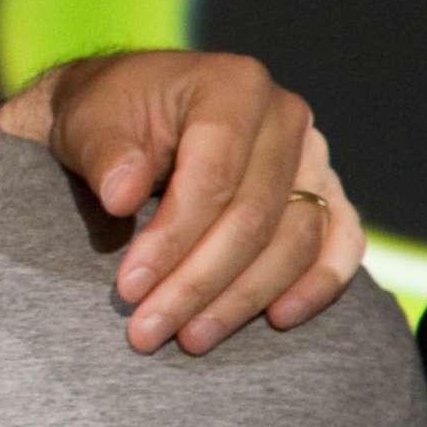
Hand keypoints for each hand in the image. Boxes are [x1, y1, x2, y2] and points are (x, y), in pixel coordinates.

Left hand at [0, 52, 363, 353]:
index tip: (129, 289)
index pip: (214, 179)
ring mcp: (312, 156)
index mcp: (233, 87)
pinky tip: (278, 319)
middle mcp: (285, 117)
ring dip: (244, 298)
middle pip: (254, 218)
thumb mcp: (87, 123)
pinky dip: (317, 283)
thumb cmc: (104, 116)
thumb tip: (123, 197)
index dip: (173, 240)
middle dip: (199, 283)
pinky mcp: (323, 191)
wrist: (126, 111)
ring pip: (294, 240)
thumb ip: (106, 156)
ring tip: (190, 338)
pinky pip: (339, 241)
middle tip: (148, 331)